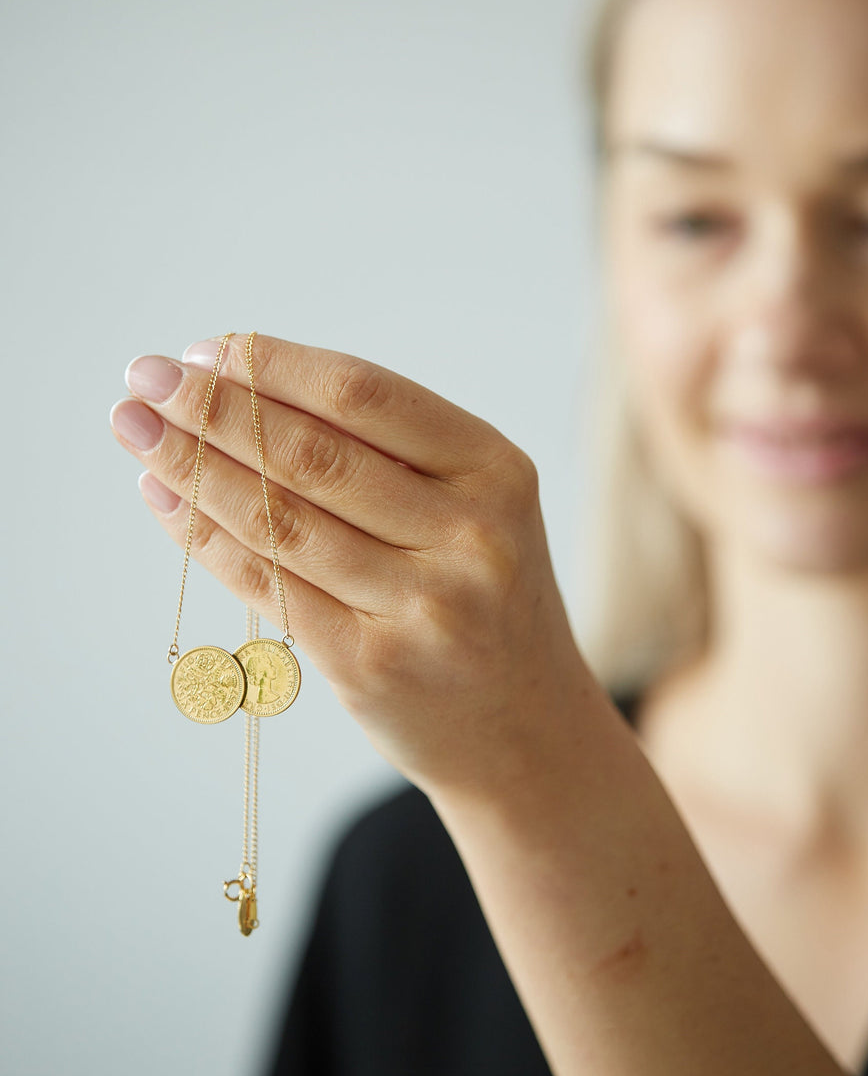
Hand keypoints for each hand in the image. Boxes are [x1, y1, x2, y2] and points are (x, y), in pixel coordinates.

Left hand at [110, 334, 599, 794]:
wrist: (523, 727)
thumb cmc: (480, 595)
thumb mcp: (473, 507)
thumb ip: (386, 452)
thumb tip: (241, 386)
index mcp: (495, 470)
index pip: (365, 396)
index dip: (274, 366)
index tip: (207, 348)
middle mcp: (469, 535)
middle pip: (314, 454)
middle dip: (215, 408)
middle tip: (147, 376)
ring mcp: (423, 607)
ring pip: (281, 518)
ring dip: (192, 466)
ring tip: (136, 428)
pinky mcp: (371, 667)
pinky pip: (269, 585)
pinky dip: (205, 537)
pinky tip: (164, 499)